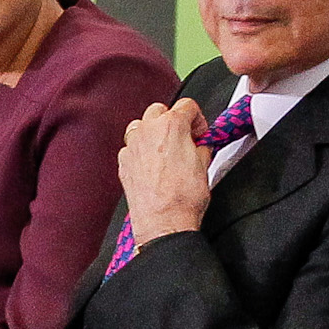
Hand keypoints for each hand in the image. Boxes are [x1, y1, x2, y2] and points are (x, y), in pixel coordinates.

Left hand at [120, 100, 219, 244]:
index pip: (187, 106)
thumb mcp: (205, 164)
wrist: (164, 222)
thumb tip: (200, 146)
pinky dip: (141, 151)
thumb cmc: (183, 197)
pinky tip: (153, 165)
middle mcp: (148, 131)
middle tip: (184, 138)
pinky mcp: (123, 163)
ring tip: (165, 149)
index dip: (198, 119)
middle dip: (173, 121)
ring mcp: (132, 147)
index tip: (200, 133)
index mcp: (171, 125)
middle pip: (159, 110)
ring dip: (153, 132)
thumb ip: (201, 147)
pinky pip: (131, 147)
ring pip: (140, 125)